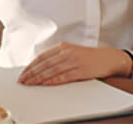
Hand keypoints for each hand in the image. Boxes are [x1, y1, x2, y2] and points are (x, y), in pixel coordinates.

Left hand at [17, 42, 132, 85]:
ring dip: (39, 78)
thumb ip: (57, 58)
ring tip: (30, 84)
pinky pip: (64, 76)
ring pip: (52, 70)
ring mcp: (74, 61)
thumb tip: (40, 68)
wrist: (109, 58)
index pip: (42, 57)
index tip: (22, 73)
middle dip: (32, 73)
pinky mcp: (81, 70)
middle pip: (45, 64)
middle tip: (22, 81)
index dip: (31, 66)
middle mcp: (67, 53)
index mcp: (63, 47)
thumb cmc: (89, 57)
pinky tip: (46, 84)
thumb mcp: (72, 52)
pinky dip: (54, 80)